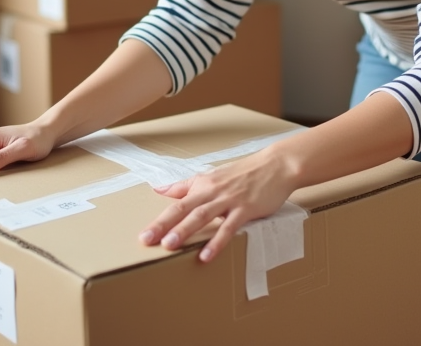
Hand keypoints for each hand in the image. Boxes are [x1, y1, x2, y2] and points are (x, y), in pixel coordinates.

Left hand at [138, 148, 297, 262]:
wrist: (276, 165)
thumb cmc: (245, 173)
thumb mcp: (212, 176)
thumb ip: (185, 185)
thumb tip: (159, 189)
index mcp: (203, 184)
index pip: (176, 203)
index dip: (159, 219)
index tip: (143, 234)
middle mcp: (212, 191)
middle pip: (183, 208)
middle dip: (164, 224)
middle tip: (146, 239)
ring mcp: (229, 200)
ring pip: (202, 215)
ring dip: (185, 230)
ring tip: (169, 246)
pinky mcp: (245, 209)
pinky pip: (229, 227)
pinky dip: (217, 241)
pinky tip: (206, 255)